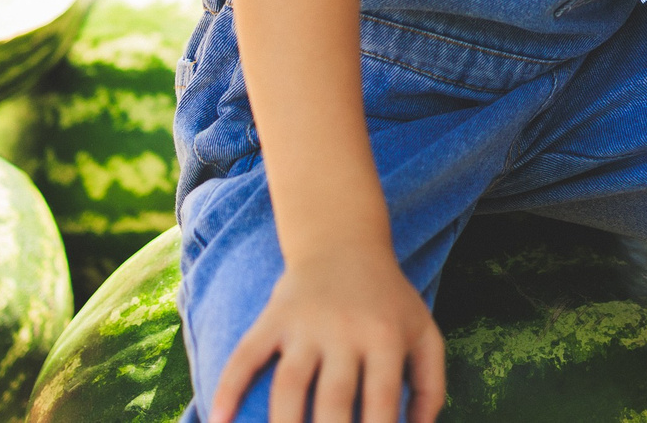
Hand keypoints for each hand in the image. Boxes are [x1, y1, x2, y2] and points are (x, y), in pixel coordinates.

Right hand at [211, 241, 444, 422]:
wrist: (345, 242)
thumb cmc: (388, 301)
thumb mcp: (423, 332)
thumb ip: (429, 385)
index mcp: (385, 338)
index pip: (381, 402)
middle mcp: (344, 330)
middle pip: (333, 400)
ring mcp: (304, 325)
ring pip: (288, 385)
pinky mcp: (272, 318)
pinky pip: (245, 356)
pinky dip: (228, 388)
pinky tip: (218, 421)